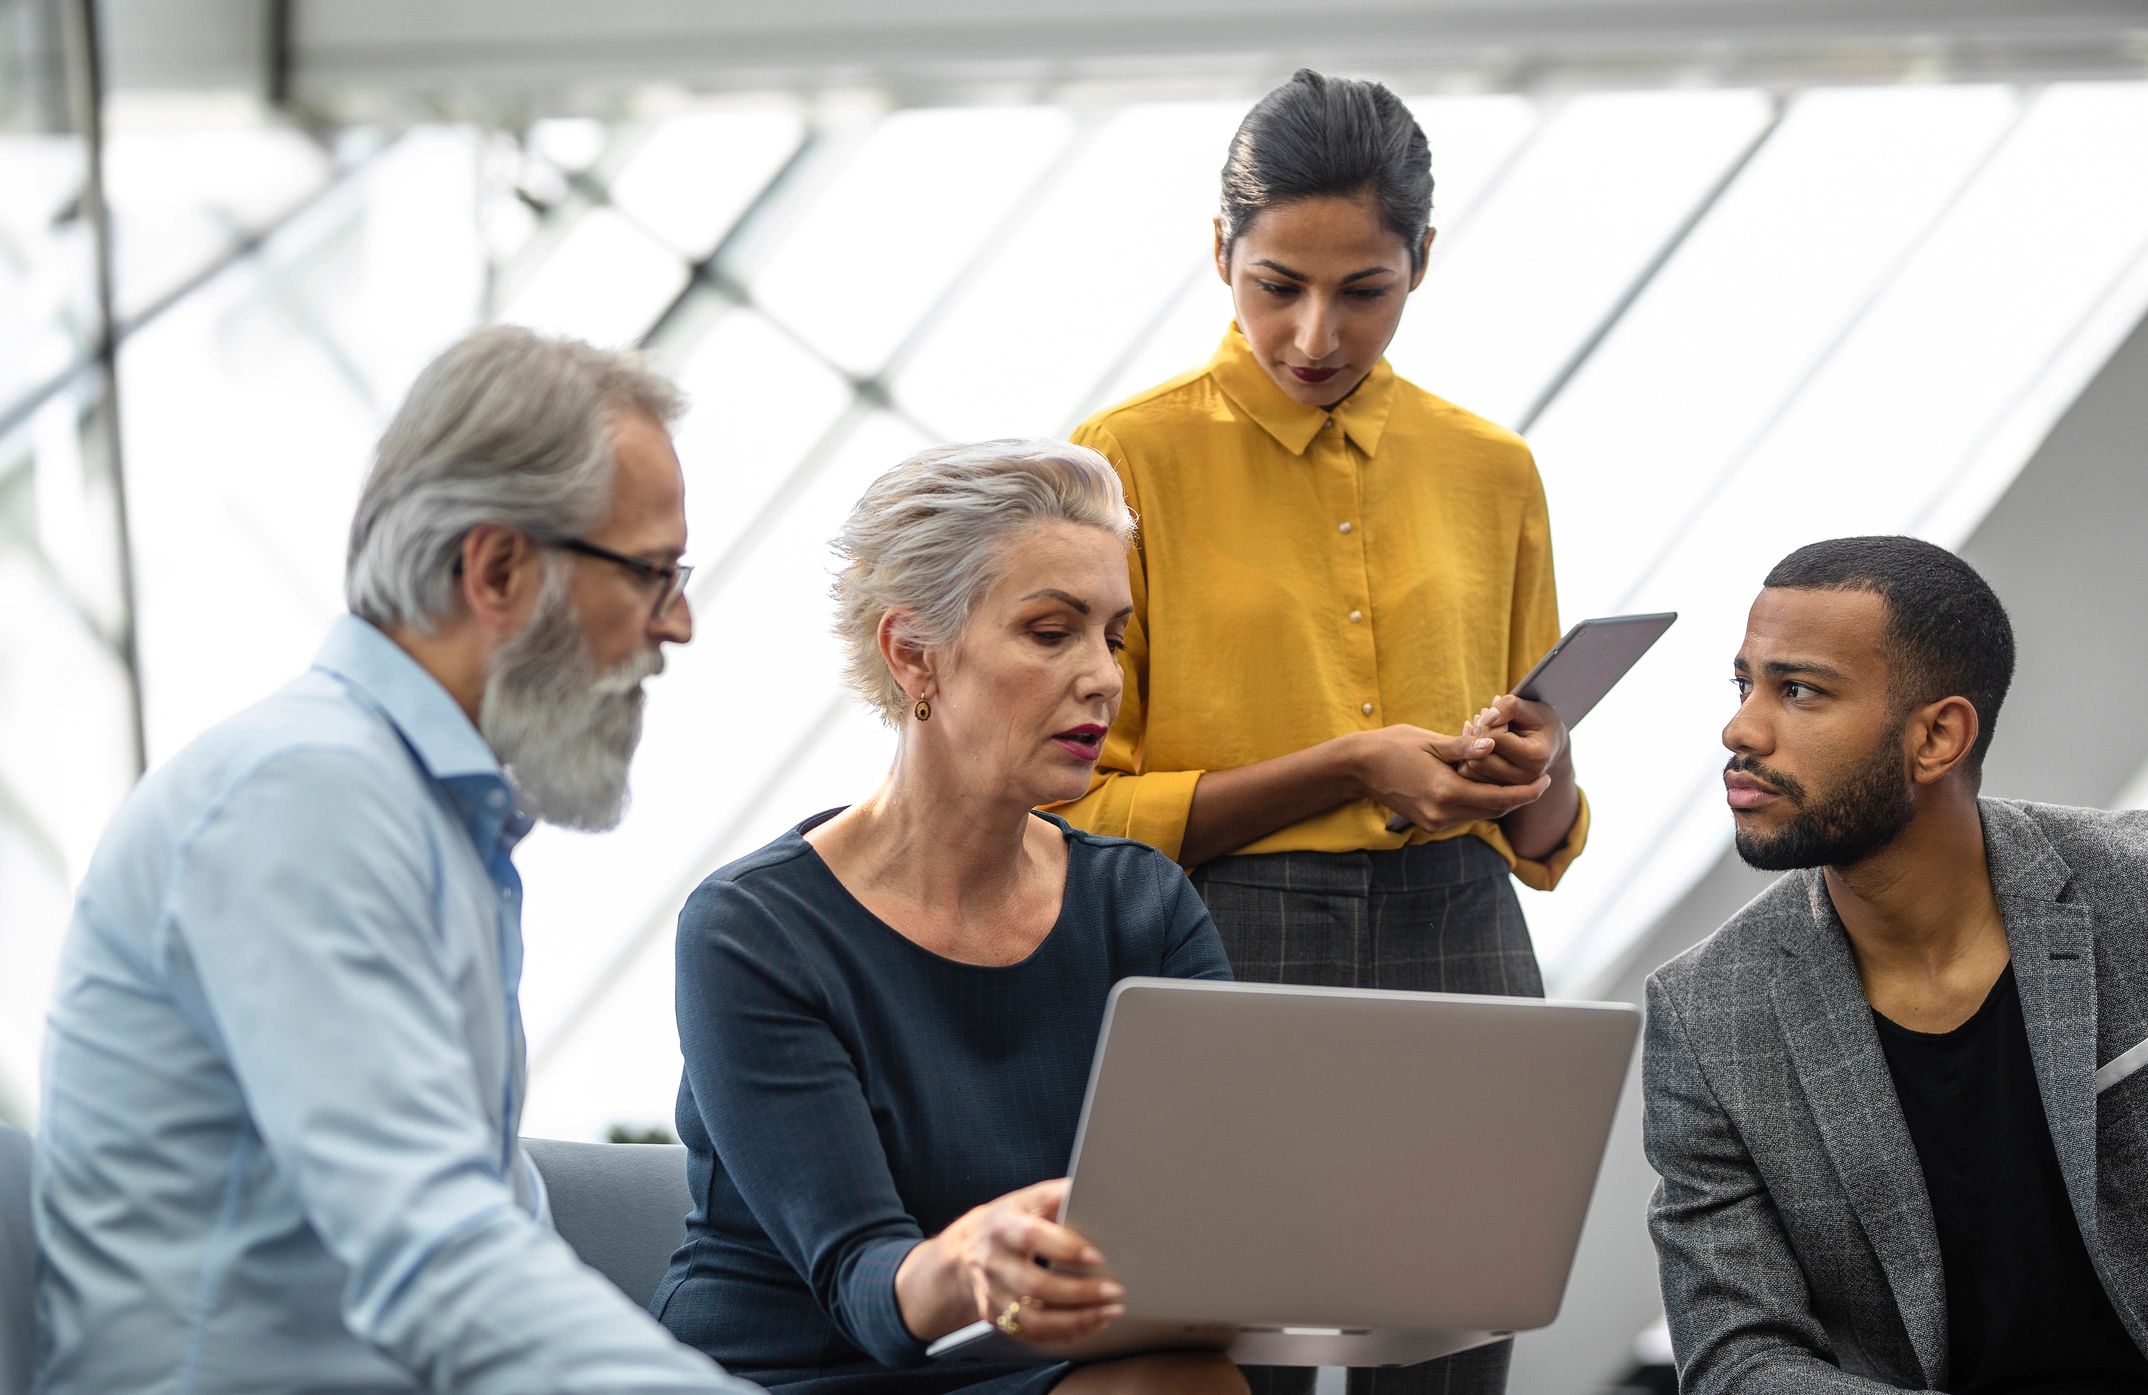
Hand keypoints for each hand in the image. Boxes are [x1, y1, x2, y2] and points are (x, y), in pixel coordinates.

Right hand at [901, 1179, 1125, 1345]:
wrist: (964, 1251)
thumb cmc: (1009, 1221)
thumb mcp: (1028, 1200)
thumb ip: (1059, 1196)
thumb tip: (1101, 1191)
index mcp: (1003, 1226)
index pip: (1032, 1237)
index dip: (1065, 1248)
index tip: (1098, 1257)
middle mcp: (994, 1263)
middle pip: (1035, 1286)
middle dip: (1079, 1292)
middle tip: (1115, 1290)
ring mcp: (993, 1295)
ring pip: (1034, 1320)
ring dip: (1077, 1320)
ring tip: (1111, 1311)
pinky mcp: (997, 1319)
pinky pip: (1034, 1334)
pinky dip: (1067, 1333)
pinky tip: (1092, 1322)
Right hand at [1345, 723, 1550, 832]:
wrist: (1360, 768)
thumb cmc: (1393, 747)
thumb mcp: (1431, 741)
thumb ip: (1465, 747)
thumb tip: (1493, 745)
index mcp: (1445, 791)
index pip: (1499, 798)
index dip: (1527, 792)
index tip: (1547, 780)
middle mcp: (1442, 813)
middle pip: (1495, 811)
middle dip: (1519, 797)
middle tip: (1538, 778)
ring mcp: (1435, 822)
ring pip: (1481, 814)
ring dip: (1498, 798)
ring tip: (1509, 774)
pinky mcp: (1430, 823)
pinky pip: (1465, 813)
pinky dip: (1478, 799)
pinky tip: (1480, 780)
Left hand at [1457, 695, 1567, 787]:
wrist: (1547, 743)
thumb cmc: (1537, 721)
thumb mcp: (1528, 707)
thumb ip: (1508, 707)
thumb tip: (1483, 720)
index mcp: (1534, 759)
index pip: (1495, 739)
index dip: (1490, 721)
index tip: (1496, 713)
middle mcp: (1522, 780)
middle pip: (1480, 758)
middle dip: (1476, 735)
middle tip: (1483, 718)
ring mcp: (1509, 790)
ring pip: (1470, 768)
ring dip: (1469, 746)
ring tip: (1481, 728)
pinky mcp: (1496, 792)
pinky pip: (1467, 775)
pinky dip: (1466, 756)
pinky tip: (1475, 740)